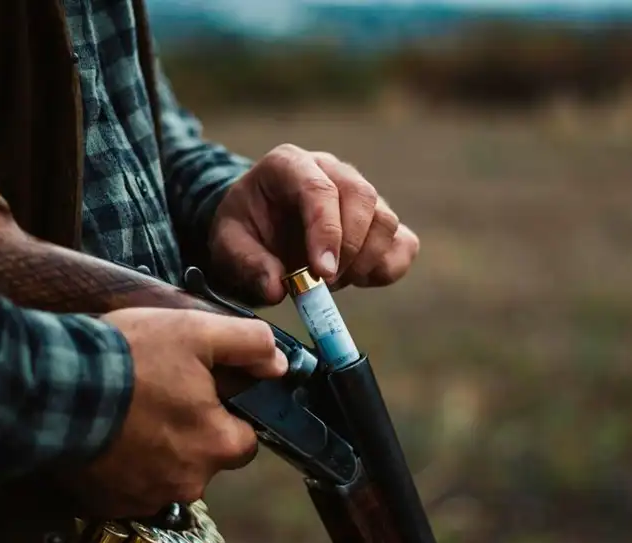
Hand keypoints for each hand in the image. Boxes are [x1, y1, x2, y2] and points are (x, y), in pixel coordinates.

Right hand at [75, 308, 287, 516]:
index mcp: (217, 445)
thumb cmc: (129, 358)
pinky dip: (125, 461)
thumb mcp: (196, 331)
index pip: (245, 437)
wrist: (54, 385)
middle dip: (189, 429)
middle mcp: (188, 482)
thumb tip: (278, 363)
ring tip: (131, 408)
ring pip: (168, 470)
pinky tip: (111, 430)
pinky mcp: (111, 502)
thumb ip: (247, 344)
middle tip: (161, 393)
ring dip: (156, 446)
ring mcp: (147, 497)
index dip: (228, 411)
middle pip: (204, 455)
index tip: (203, 390)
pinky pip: (131, 483)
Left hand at [209, 144, 419, 303]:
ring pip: (386, 220)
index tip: (321, 273)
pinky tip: (358, 279)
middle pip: (362, 197)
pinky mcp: (378, 221)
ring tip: (331, 282)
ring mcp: (360, 193)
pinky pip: (404, 242)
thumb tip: (276, 289)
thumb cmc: (244, 230)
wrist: (258, 228)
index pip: (319, 189)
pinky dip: (388, 268)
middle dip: (349, 249)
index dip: (326, 232)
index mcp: (289, 165)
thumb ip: (247, 264)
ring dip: (365, 262)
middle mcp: (330, 170)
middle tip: (325, 284)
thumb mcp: (227, 245)